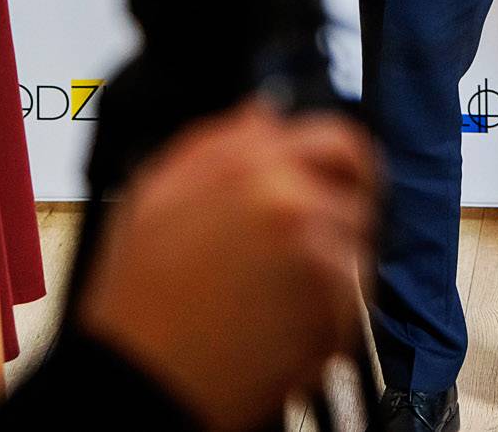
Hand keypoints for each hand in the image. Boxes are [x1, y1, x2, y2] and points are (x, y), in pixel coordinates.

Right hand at [76, 101, 378, 431]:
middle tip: (313, 243)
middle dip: (344, 214)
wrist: (136, 383)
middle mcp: (294, 203)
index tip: (340, 179)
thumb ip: (218, 142)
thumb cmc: (138, 298)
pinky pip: (352, 303)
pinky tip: (277, 324)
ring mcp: (318, 259)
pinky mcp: (332, 315)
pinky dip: (326, 315)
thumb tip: (264, 115)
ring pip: (359, 252)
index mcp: (252, 166)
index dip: (342, 161)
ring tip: (274, 295)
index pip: (340, 139)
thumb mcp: (156, 194)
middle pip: (361, 196)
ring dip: (332, 270)